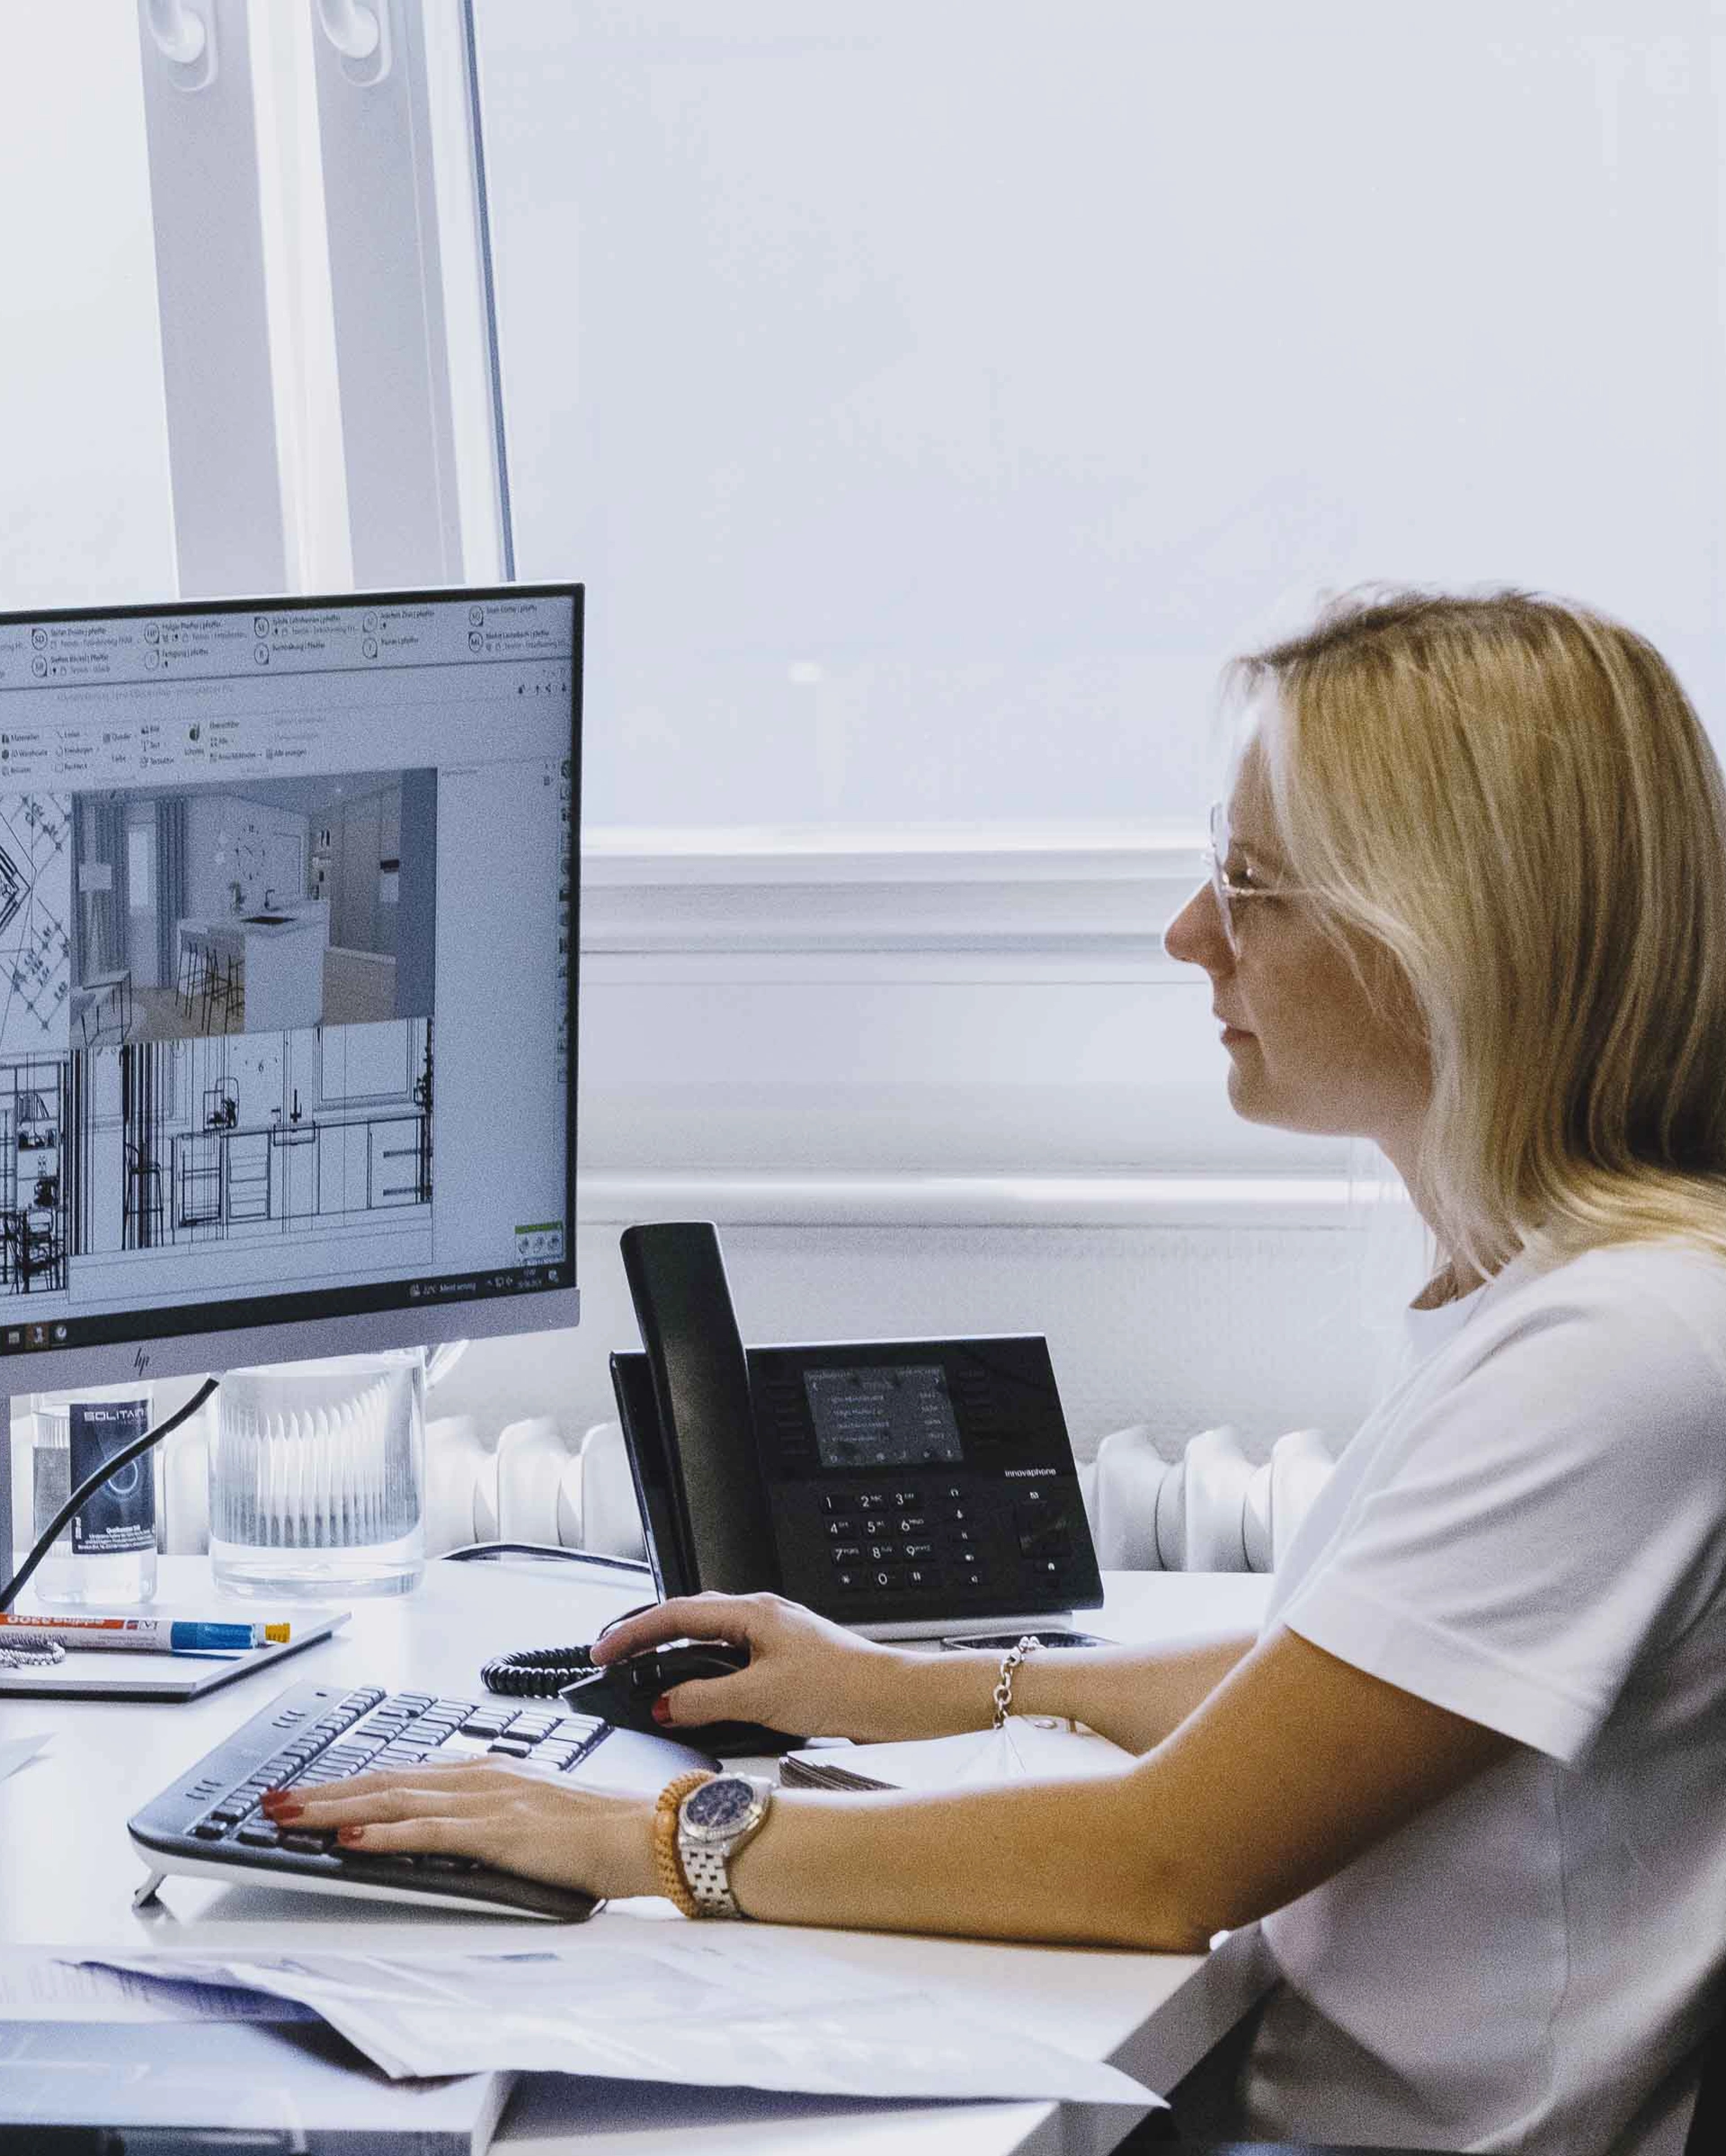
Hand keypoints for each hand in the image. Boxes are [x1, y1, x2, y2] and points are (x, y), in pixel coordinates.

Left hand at [261, 1761, 658, 1898]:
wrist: (647, 1834)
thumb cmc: (599, 1832)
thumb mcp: (530, 1820)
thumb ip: (486, 1819)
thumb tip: (442, 1830)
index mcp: (488, 1773)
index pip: (401, 1775)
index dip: (347, 1783)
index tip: (304, 1790)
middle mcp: (481, 1777)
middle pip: (385, 1781)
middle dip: (322, 1791)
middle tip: (271, 1799)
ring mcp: (489, 1801)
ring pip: (394, 1800)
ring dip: (334, 1808)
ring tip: (288, 1815)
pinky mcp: (499, 1832)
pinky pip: (429, 1832)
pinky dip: (384, 1834)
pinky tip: (349, 1841)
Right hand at [592, 1590, 911, 1740]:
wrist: (893, 1699)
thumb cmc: (843, 1685)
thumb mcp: (761, 1696)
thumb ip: (705, 1700)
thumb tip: (666, 1704)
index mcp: (752, 1612)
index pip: (676, 1614)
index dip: (633, 1632)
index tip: (603, 1650)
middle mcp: (761, 1618)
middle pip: (689, 1621)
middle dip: (648, 1640)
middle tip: (614, 1661)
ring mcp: (774, 1639)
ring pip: (710, 1643)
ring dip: (677, 1661)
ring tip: (647, 1683)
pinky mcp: (785, 1663)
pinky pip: (730, 1663)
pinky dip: (705, 1678)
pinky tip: (700, 1701)